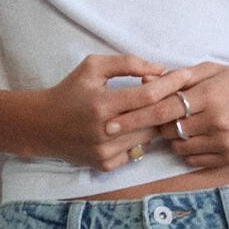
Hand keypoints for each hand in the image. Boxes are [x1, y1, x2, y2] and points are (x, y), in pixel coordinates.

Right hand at [27, 52, 182, 172]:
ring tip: (151, 110)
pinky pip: (137, 151)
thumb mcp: (93, 67)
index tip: (186, 76)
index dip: (170, 84)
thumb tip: (160, 69)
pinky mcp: (105, 165)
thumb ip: (127, 63)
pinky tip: (132, 128)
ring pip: (149, 137)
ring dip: (155, 123)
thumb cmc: (69, 91)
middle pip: (154, 119)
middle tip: (181, 94)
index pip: (148, 95)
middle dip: (171, 105)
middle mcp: (105, 131)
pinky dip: (140, 139)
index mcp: (102, 104)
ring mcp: (105, 152)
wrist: (42, 126)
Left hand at [104, 63, 228, 168]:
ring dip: (171, 139)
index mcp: (209, 95)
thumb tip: (146, 81)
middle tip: (145, 124)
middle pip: (167, 130)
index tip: (111, 122)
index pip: (161, 108)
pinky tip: (194, 138)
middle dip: (154, 127)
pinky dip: (187, 151)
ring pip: (179, 147)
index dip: (133, 116)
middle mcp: (215, 120)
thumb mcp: (215, 71)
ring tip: (180, 126)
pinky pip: (194, 159)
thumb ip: (181, 76)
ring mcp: (223, 142)